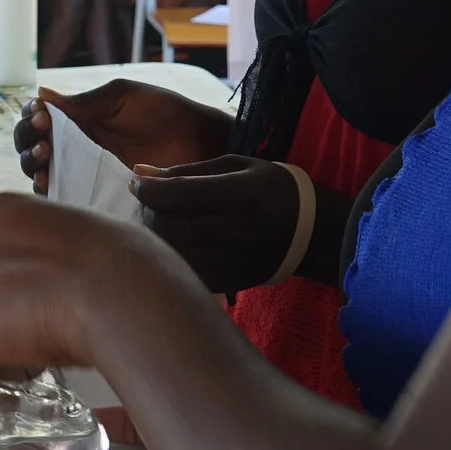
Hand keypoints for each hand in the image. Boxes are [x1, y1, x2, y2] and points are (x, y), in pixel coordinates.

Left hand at [0, 193, 146, 372]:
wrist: (117, 293)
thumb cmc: (121, 261)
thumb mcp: (74, 233)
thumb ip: (46, 248)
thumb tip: (52, 274)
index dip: (11, 279)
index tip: (37, 293)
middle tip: (31, 324)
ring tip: (39, 344)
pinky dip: (3, 366)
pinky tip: (36, 360)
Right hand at [15, 80, 233, 194]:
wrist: (200, 144)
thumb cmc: (164, 113)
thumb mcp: (123, 96)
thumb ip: (85, 101)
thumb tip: (40, 96)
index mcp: (78, 121)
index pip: (37, 121)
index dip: (30, 120)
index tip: (41, 116)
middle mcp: (75, 149)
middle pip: (31, 149)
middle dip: (27, 143)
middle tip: (43, 141)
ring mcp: (85, 176)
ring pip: (41, 175)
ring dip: (33, 167)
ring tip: (44, 160)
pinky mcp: (98, 199)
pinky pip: (65, 200)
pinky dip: (50, 194)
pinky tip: (50, 185)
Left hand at [133, 154, 308, 292]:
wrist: (313, 232)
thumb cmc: (271, 189)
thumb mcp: (236, 166)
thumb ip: (187, 171)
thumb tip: (141, 174)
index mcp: (239, 193)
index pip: (176, 194)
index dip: (147, 189)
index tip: (138, 184)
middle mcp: (236, 230)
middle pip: (168, 227)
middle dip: (147, 213)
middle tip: (147, 205)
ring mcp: (233, 261)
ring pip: (171, 256)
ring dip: (153, 240)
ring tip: (157, 224)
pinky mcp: (230, 283)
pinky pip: (184, 274)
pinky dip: (169, 259)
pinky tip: (173, 245)